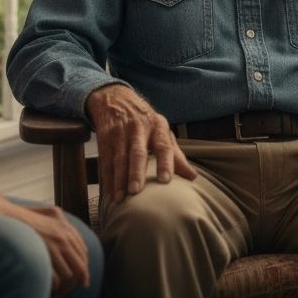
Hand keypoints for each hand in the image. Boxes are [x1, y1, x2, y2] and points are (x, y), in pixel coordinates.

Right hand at [6, 202, 90, 297]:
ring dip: (65, 287)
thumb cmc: (25, 217)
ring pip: (69, 275)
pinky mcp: (44, 255)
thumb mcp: (49, 214)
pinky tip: (50, 291)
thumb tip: (70, 238)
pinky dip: (54, 287)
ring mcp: (54, 245)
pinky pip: (56, 279)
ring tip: (59, 294)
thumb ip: (61, 224)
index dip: (85, 267)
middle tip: (73, 291)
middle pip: (80, 265)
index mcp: (65, 227)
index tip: (84, 279)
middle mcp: (63, 235)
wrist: (8, 218)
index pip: (83, 251)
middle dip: (78, 281)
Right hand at [85, 84, 195, 202]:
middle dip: (136, 172)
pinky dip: (107, 178)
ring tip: (121, 198)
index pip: (163, 145)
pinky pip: (106, 160)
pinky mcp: (105, 137)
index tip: (166, 180)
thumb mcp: (162, 131)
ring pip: (120, 158)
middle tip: (136, 191)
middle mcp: (139, 128)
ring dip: (119, 180)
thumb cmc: (145, 121)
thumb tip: (193, 177)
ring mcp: (120, 132)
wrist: (116, 99)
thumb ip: (176, 155)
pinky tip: (110, 193)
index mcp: (158, 126)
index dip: (165, 163)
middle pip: (138, 152)